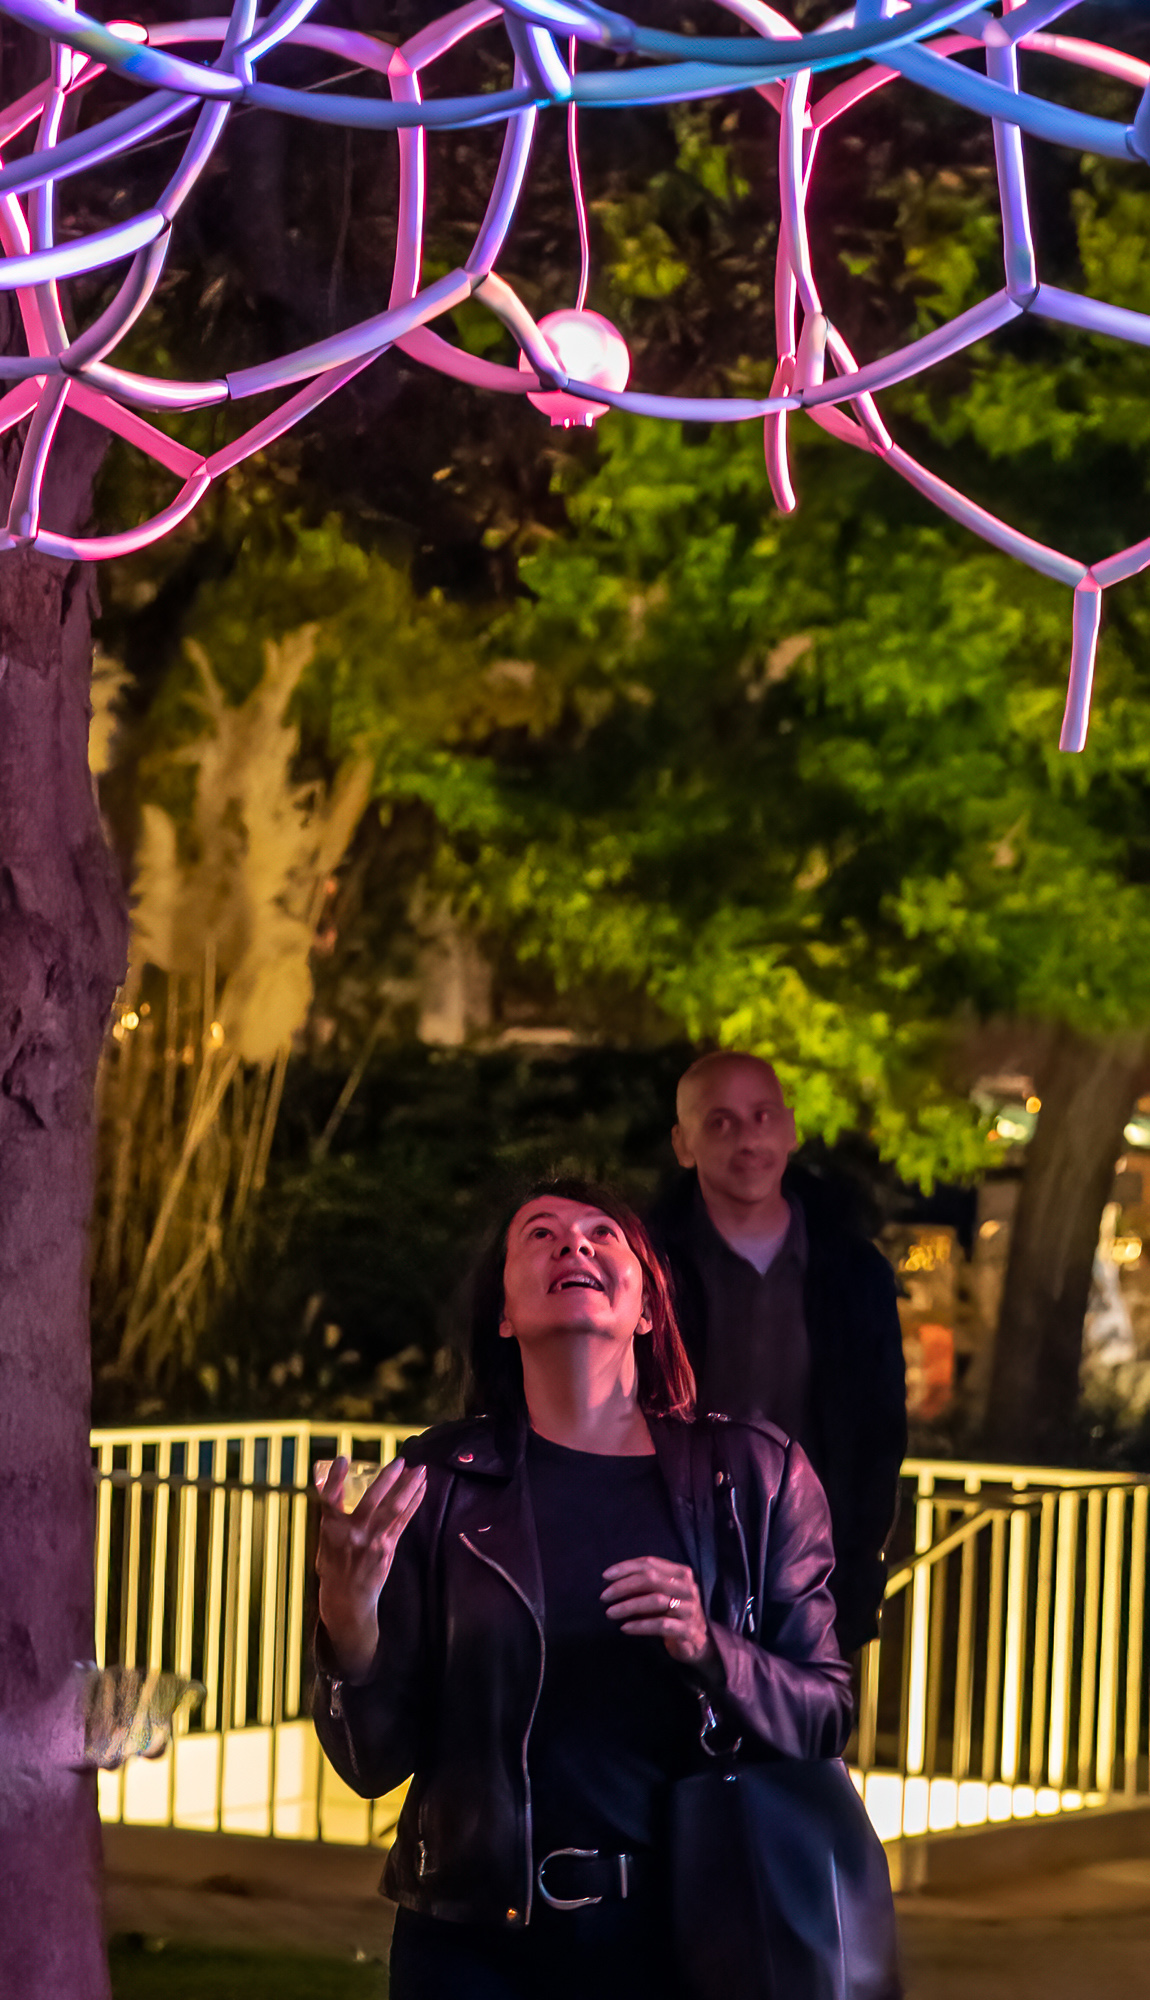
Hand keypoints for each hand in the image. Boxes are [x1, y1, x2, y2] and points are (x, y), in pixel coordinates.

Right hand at [315, 1456, 426, 1679]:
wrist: (347, 1601)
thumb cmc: (334, 1568)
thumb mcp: (325, 1541)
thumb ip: (333, 1516)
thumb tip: (337, 1486)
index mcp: (331, 1529)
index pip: (330, 1498)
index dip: (336, 1478)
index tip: (344, 1458)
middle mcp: (353, 1533)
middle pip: (372, 1500)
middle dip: (388, 1478)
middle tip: (401, 1460)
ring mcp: (373, 1540)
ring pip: (394, 1508)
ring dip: (409, 1487)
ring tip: (421, 1469)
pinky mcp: (388, 1547)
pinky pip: (404, 1520)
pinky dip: (414, 1502)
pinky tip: (422, 1489)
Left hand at [601, 1557, 718, 1671]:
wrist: (698, 1642)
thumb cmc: (673, 1613)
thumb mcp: (663, 1593)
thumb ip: (646, 1583)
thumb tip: (612, 1579)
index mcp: (681, 1573)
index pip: (650, 1563)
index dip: (626, 1567)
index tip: (605, 1576)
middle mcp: (687, 1588)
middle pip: (651, 1579)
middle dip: (624, 1586)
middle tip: (604, 1596)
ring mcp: (689, 1609)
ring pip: (655, 1601)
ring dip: (629, 1606)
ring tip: (610, 1612)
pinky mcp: (688, 1630)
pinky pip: (660, 1625)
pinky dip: (640, 1625)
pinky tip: (625, 1628)